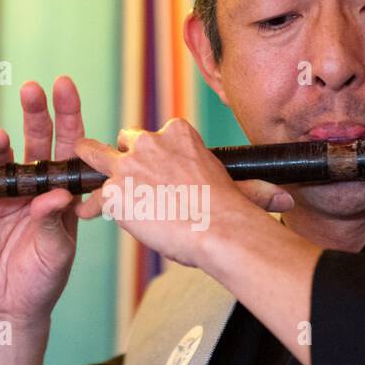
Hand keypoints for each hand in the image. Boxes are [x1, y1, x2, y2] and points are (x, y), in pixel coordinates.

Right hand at [0, 76, 86, 323]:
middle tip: (32, 89)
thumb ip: (54, 222)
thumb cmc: (44, 278)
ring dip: (0, 143)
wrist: (10, 305)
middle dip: (36, 113)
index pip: (69, 146)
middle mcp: (35, 184)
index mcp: (62, 190)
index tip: (65, 86)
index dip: (68, 115)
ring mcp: (5, 193)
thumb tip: (56, 194)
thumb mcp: (57, 253)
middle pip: (36, 140)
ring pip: (4, 158)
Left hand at [74, 117, 293, 268]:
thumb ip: (251, 188)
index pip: (157, 134)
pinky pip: (94, 196)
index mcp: (179, 134)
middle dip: (121, 153)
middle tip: (121, 172)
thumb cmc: (232, 214)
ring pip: (95, 154)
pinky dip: (92, 206)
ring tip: (79, 172)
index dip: (154, 153)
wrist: (217, 230)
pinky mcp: (115, 191)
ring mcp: (129, 165)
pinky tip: (89, 214)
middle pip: (125, 139)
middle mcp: (151, 142)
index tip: (157, 169)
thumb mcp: (238, 188)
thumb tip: (285, 201)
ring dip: (89, 164)